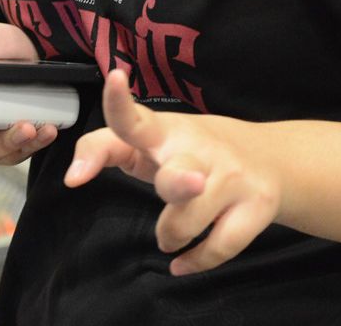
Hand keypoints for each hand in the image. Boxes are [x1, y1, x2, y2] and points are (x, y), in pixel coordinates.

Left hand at [64, 70, 280, 275]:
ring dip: (172, 235)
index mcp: (166, 132)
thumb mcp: (151, 143)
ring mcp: (233, 178)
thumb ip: (104, 148)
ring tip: (172, 233)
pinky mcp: (257, 207)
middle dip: (183, 181)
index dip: (121, 103)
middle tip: (193, 182)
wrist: (269, 158)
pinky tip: (184, 262)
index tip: (114, 79)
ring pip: (194, 220)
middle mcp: (200, 149)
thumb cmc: (190, 151)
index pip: (137, 118)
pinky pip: (219, 248)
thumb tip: (72, 177)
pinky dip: (195, 262)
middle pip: (181, 173)